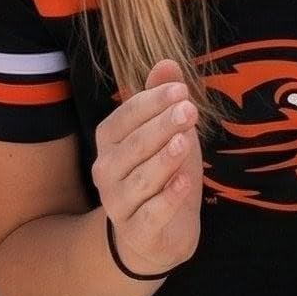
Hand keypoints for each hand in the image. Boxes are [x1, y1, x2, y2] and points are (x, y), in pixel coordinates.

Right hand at [91, 60, 202, 277]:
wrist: (156, 234)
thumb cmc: (163, 172)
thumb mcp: (168, 132)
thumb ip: (163, 99)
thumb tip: (167, 61)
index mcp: (110, 142)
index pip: (126, 116)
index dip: (153, 102)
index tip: (182, 90)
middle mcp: (107, 171)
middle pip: (134, 145)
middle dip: (162, 126)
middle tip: (189, 110)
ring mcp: (119, 203)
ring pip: (141, 180)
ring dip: (163, 160)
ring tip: (184, 142)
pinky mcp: (137, 231)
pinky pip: (151, 214)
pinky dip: (168, 198)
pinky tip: (185, 182)